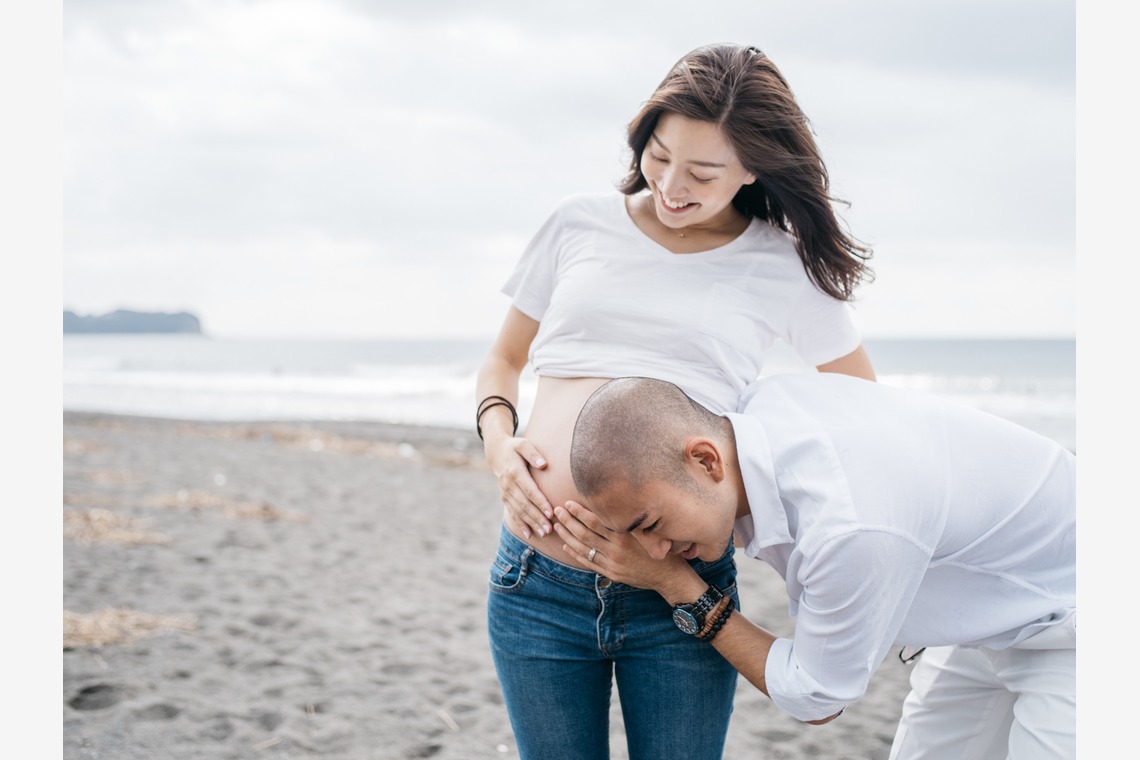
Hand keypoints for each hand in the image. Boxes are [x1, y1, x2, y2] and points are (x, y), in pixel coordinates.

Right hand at [484, 434, 551, 538]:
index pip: (529, 490)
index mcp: (515, 472)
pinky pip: (512, 513)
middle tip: (550, 529)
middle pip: (525, 504)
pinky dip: (521, 524)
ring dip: (531, 523)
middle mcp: (509, 485)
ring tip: (544, 533)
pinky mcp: (505, 497)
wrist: (496, 452)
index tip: (550, 512)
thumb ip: (533, 453)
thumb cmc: (514, 447)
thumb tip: (543, 464)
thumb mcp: (523, 444)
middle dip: (537, 518)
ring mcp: (506, 493)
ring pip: (519, 511)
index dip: (540, 502)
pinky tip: (530, 534)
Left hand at [553, 501, 695, 592]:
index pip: (596, 521)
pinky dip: (575, 554)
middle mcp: (616, 550)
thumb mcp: (647, 530)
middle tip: (556, 511)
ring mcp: (612, 564)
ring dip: (567, 536)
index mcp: (625, 536)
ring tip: (556, 526)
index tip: (568, 502)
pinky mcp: (611, 574)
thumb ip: (629, 520)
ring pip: (583, 548)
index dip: (580, 512)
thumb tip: (611, 502)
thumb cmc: (660, 548)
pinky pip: (589, 563)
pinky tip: (566, 546)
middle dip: (568, 521)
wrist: (669, 577)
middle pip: (585, 534)